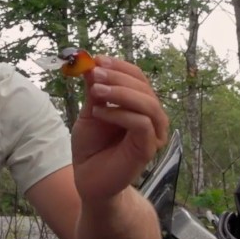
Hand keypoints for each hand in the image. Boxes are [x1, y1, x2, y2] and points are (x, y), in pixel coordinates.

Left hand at [71, 56, 167, 202]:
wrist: (88, 179)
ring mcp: (152, 134)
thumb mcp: (89, 113)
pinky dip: (119, 114)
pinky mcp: (147, 149)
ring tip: (95, 91)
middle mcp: (150, 117)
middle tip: (94, 72)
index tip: (97, 59)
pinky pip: (141, 124)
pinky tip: (99, 113)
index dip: (119, 66)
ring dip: (120, 93)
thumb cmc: (91, 147)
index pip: (137, 77)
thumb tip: (91, 64)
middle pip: (144, 87)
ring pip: (148, 104)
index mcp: (138, 105)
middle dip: (117, 77)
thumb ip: (94, 91)